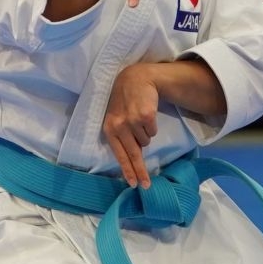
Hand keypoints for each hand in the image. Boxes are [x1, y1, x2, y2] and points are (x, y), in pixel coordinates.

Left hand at [103, 62, 158, 188]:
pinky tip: (146, 114)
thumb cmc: (124, 100)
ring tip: (139, 120)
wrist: (135, 78)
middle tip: (147, 184)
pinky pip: (153, 131)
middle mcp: (120, 127)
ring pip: (146, 142)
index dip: (127, 171)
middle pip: (134, 155)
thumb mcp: (115, 117)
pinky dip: (151, 126)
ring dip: (145, 134)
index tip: (134, 185)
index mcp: (109, 129)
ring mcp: (133, 121)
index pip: (119, 155)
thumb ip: (121, 136)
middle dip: (141, 171)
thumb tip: (133, 157)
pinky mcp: (146, 116)